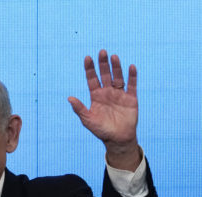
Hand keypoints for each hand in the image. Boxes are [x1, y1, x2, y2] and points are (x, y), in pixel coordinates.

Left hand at [68, 49, 141, 170]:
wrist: (118, 139)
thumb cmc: (101, 130)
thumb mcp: (88, 120)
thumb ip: (79, 108)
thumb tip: (69, 98)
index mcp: (96, 96)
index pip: (92, 79)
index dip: (90, 69)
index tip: (87, 58)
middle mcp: (107, 92)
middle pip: (105, 75)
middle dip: (103, 64)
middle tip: (102, 52)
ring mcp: (119, 94)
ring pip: (117, 77)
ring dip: (116, 67)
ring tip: (114, 57)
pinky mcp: (131, 98)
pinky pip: (132, 85)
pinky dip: (132, 76)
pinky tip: (131, 67)